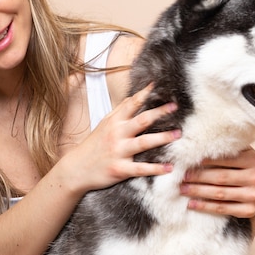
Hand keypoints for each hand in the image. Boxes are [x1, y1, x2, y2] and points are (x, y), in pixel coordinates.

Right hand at [64, 84, 180, 192]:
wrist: (76, 169)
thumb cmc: (93, 146)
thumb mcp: (104, 125)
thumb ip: (119, 112)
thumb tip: (133, 97)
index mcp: (114, 122)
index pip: (131, 103)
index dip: (145, 93)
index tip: (157, 85)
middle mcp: (117, 134)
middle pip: (141, 120)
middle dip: (159, 113)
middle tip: (175, 106)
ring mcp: (118, 151)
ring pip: (143, 143)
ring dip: (162, 138)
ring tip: (178, 134)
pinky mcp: (120, 169)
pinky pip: (141, 169)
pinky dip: (156, 168)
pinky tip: (169, 167)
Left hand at [179, 147, 254, 221]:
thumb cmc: (245, 169)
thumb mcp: (242, 155)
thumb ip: (227, 149)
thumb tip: (199, 142)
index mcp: (253, 160)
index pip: (225, 159)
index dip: (205, 160)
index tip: (188, 161)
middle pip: (220, 177)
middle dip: (198, 177)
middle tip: (182, 176)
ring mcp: (254, 196)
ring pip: (219, 194)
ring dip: (198, 191)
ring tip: (183, 189)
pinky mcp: (249, 211)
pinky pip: (223, 208)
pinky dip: (205, 206)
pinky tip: (192, 203)